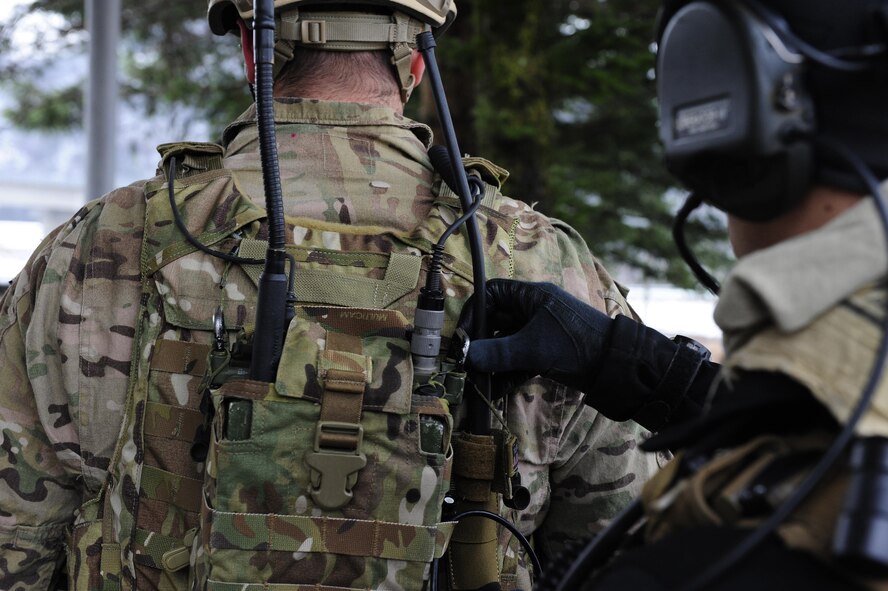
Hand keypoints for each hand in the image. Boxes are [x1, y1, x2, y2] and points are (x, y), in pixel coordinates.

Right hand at [458, 279, 716, 430]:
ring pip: (506, 343)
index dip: (473, 312)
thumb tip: (463, 356)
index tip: (462, 335)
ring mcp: (541, 332)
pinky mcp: (547, 352)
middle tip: (467, 363)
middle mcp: (534, 309)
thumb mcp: (532, 349)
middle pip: (496, 321)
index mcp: (532, 296)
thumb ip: (496, 353)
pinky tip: (497, 390)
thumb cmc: (576, 346)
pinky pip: (519, 359)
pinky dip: (508, 372)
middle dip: (481, 343)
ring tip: (480, 381)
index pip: (492, 293)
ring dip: (492, 362)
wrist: (617, 367)